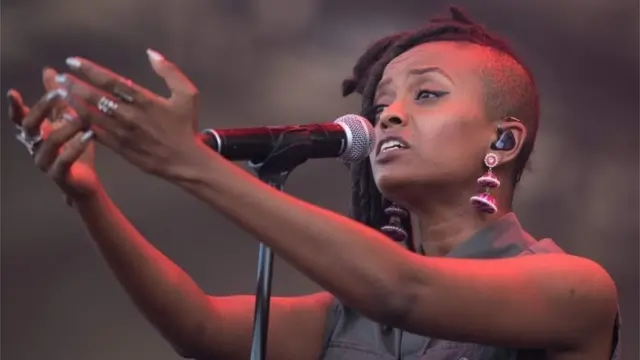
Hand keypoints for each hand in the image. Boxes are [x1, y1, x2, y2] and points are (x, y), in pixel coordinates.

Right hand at [9, 68, 99, 202]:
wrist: (85, 184)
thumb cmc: (75, 150)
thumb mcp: (67, 121)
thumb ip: (58, 100)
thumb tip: (50, 70)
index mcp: (36, 134)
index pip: (21, 118)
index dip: (15, 107)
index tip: (13, 93)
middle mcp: (35, 147)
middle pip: (30, 125)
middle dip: (43, 108)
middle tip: (59, 93)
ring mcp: (45, 163)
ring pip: (50, 142)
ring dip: (66, 126)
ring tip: (81, 117)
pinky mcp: (59, 176)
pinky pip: (64, 160)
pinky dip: (76, 146)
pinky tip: (89, 136)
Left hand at [55, 49, 204, 178]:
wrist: (184, 161)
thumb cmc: (185, 126)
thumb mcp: (188, 95)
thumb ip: (169, 72)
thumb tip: (151, 54)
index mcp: (145, 101)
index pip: (112, 81)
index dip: (90, 70)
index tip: (73, 62)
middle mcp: (130, 116)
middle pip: (96, 97)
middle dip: (75, 86)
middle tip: (59, 77)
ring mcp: (123, 133)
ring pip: (92, 116)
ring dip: (74, 103)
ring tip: (60, 93)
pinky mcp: (119, 148)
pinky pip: (95, 134)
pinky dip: (81, 125)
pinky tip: (69, 117)